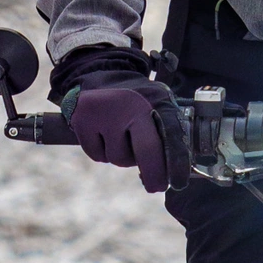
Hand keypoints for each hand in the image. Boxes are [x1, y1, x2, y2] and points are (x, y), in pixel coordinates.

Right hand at [54, 47, 189, 192]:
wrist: (101, 76)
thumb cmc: (136, 99)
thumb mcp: (157, 104)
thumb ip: (166, 130)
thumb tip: (175, 169)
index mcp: (157, 101)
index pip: (172, 136)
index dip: (177, 164)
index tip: (178, 182)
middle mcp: (133, 106)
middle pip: (147, 151)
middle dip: (154, 175)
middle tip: (155, 186)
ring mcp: (107, 113)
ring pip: (119, 159)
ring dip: (123, 158)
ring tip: (122, 137)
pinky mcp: (84, 121)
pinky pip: (98, 156)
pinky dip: (102, 153)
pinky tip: (103, 134)